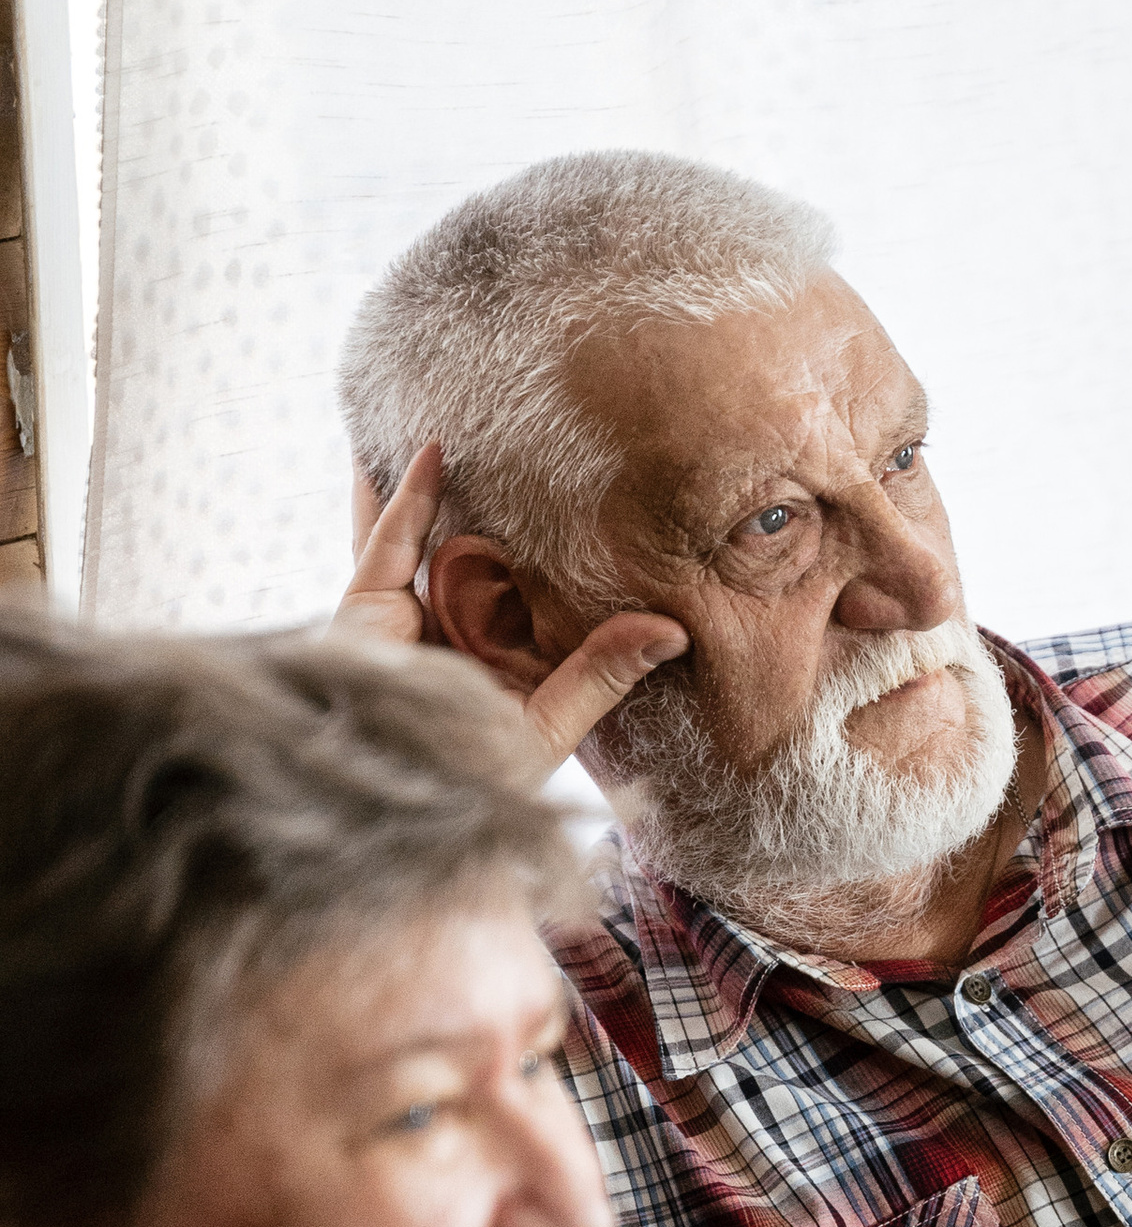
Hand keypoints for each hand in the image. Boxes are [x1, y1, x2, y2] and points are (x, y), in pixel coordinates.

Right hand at [335, 446, 684, 777]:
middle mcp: (446, 636)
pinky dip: (408, 493)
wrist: (404, 804)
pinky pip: (386, 538)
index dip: (543, 556)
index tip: (587, 506)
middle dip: (488, 506)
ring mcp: (402, 621)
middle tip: (529, 448)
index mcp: (490, 665)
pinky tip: (437, 448)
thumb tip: (674, 631)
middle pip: (466, 556)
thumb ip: (602, 673)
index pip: (520, 597)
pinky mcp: (363, 610)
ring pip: (418, 536)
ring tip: (468, 422)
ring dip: (436, 483)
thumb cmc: (478, 782)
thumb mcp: (551, 723)